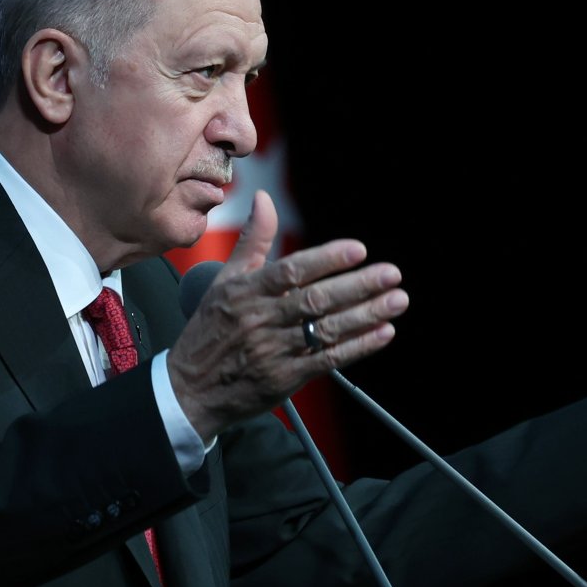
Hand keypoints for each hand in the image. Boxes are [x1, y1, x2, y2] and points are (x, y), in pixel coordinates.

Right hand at [166, 190, 409, 440]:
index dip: (327, 260)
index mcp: (247, 292)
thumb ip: (252, 240)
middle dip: (358, 286)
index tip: (358, 250)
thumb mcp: (224, 280)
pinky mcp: (285, 378)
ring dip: (365, 315)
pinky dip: (358, 347)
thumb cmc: (210, 329)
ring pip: (326, 330)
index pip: (292, 271)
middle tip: (391, 273)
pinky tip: (382, 333)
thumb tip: (263, 198)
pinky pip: (327, 361)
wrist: (190, 389)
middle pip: (316, 300)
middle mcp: (261, 320)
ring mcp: (274, 351)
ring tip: (396, 301)